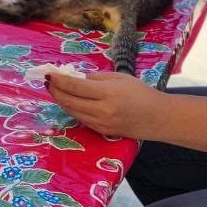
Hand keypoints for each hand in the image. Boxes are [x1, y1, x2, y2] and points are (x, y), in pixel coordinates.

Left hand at [46, 71, 163, 138]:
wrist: (158, 118)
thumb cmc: (141, 93)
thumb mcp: (119, 78)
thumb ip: (95, 78)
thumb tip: (75, 78)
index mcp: (107, 93)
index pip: (75, 86)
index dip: (59, 80)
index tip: (49, 74)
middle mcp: (102, 110)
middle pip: (69, 101)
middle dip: (55, 91)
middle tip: (48, 82)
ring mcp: (101, 124)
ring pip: (72, 111)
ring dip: (61, 100)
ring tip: (55, 90)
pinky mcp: (102, 132)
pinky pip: (81, 119)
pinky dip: (72, 109)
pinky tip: (69, 101)